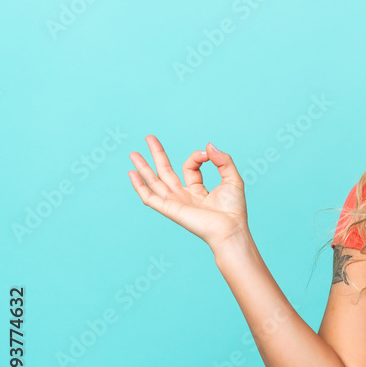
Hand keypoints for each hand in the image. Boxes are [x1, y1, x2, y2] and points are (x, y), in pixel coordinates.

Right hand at [127, 135, 248, 248]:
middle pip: (166, 172)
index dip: (196, 156)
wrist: (230, 228)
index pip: (190, 167)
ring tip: (133, 154)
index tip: (207, 155)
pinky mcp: (169, 209)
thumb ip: (222, 160)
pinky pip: (150, 197)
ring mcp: (175, 203)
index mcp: (198, 190)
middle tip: (149, 138)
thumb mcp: (232, 178)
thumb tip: (208, 145)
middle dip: (157, 155)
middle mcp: (184, 196)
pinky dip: (139, 186)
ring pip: (155, 182)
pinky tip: (131, 174)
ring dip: (143, 167)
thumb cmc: (234, 208)